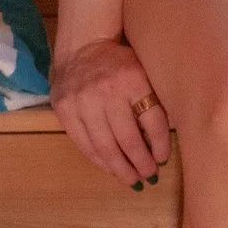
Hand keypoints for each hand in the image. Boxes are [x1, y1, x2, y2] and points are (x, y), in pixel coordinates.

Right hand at [52, 35, 170, 185]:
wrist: (82, 46)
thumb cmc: (120, 63)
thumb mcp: (142, 72)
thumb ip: (151, 102)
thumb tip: (158, 144)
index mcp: (132, 79)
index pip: (153, 121)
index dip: (160, 145)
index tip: (163, 159)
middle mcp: (106, 91)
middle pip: (129, 139)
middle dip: (141, 164)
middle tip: (150, 177)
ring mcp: (82, 101)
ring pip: (105, 147)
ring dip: (121, 169)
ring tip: (133, 181)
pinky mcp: (64, 110)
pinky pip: (84, 144)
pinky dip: (99, 161)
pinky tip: (111, 168)